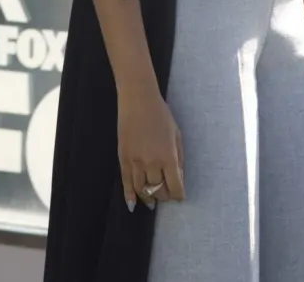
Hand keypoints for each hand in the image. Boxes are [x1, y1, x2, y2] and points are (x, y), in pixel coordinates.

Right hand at [117, 83, 184, 210]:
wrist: (138, 99)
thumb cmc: (161, 114)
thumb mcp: (176, 134)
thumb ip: (179, 157)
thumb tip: (179, 177)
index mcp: (168, 156)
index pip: (175, 186)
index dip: (179, 195)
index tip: (180, 197)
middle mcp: (152, 162)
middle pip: (159, 190)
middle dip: (165, 196)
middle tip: (167, 195)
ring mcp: (135, 161)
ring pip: (142, 190)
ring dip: (148, 198)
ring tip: (152, 201)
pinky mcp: (123, 158)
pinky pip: (126, 182)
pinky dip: (129, 195)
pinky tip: (133, 204)